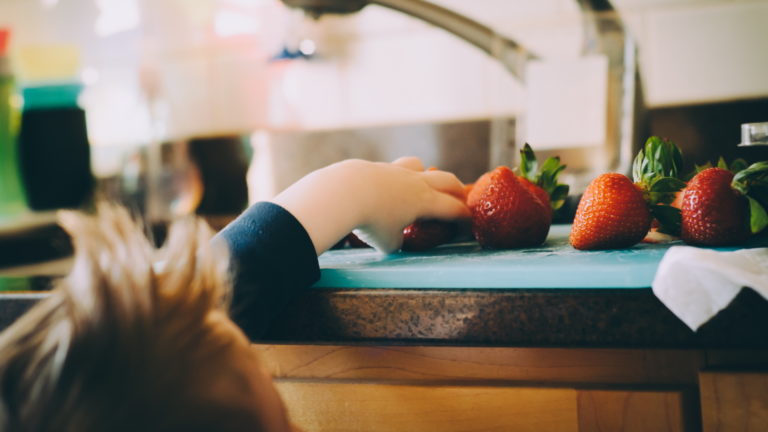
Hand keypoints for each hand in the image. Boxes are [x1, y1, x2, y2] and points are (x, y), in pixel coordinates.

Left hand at [272, 157, 469, 253]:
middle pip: (446, 180)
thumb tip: (395, 240)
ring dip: (426, 174)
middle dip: (456, 190)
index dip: (464, 217)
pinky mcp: (376, 167)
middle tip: (460, 198)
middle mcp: (415, 182)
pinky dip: (397, 177)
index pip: (454, 208)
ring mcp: (396, 171)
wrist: (344, 193)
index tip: (468, 224)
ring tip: (422, 184)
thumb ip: (396, 242)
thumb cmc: (370, 221)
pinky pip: (393, 169)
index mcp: (425, 201)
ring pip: (419, 166)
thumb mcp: (387, 243)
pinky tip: (386, 187)